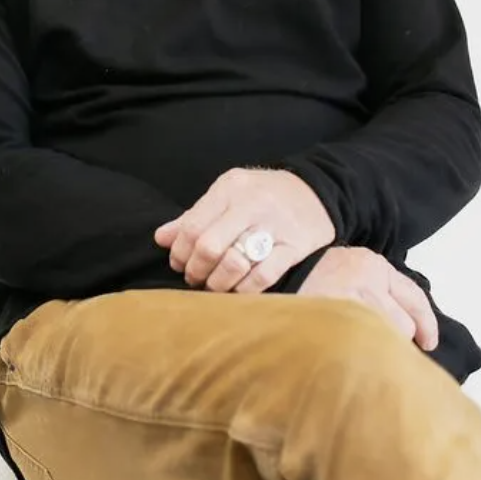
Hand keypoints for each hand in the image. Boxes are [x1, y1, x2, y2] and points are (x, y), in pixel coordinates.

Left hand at [153, 166, 334, 294]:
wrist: (319, 190)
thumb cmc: (265, 195)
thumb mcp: (229, 194)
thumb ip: (195, 215)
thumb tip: (161, 238)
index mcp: (231, 187)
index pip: (192, 226)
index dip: (179, 252)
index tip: (179, 263)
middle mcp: (252, 204)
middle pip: (209, 246)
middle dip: (195, 270)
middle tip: (195, 278)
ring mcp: (275, 226)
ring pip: (234, 264)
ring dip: (216, 284)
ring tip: (213, 286)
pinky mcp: (294, 247)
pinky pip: (262, 277)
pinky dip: (243, 291)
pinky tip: (237, 291)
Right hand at [298, 246, 438, 350]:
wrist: (268, 280)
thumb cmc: (305, 280)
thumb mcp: (344, 273)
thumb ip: (372, 291)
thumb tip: (401, 327)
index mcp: (371, 265)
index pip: (413, 295)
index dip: (426, 322)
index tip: (429, 342)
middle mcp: (367, 280)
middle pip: (403, 323)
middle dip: (395, 340)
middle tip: (379, 351)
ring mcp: (352, 303)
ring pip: (383, 339)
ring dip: (374, 350)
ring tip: (354, 353)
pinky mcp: (336, 322)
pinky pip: (362, 349)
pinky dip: (359, 358)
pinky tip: (346, 359)